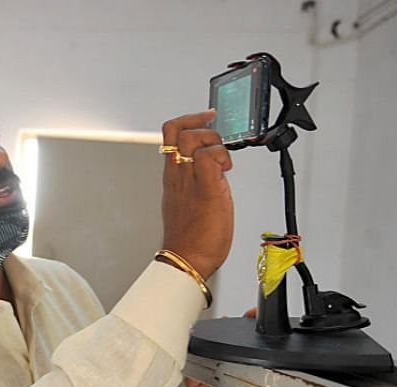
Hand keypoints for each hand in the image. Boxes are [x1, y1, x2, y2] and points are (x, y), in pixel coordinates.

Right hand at [160, 111, 234, 278]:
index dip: (188, 120)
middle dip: (200, 123)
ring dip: (213, 140)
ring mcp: (189, 180)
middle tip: (216, 135)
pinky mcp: (206, 188)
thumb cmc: (190, 237)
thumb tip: (212, 170)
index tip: (205, 118)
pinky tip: (227, 170)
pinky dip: (221, 155)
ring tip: (222, 160)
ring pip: (192, 137)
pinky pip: (209, 157)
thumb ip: (198, 182)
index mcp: (172, 176)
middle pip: (177, 129)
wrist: (187, 258)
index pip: (170, 135)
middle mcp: (177, 174)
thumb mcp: (189, 201)